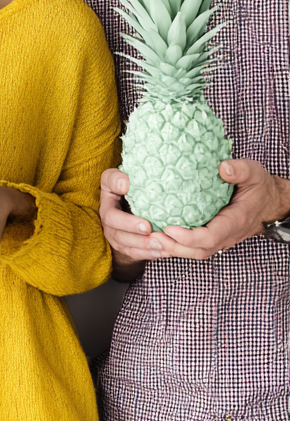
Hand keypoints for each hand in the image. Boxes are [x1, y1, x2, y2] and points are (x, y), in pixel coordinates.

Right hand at [99, 168, 168, 276]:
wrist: (126, 200)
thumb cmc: (125, 185)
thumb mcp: (117, 177)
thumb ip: (117, 178)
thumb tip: (125, 184)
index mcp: (107, 203)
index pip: (111, 214)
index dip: (127, 223)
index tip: (147, 225)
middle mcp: (107, 220)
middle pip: (117, 233)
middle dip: (137, 238)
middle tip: (157, 241)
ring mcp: (113, 234)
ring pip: (126, 245)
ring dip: (144, 247)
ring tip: (161, 247)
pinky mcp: (122, 244)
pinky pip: (133, 253)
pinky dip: (147, 254)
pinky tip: (161, 252)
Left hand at [159, 160, 289, 259]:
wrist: (269, 202)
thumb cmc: (259, 186)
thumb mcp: (254, 173)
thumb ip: (240, 170)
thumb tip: (222, 168)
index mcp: (236, 220)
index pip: (211, 236)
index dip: (189, 237)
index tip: (169, 228)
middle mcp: (227, 234)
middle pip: (199, 250)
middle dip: (174, 247)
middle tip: (151, 236)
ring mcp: (221, 238)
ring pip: (196, 252)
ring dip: (173, 249)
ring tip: (150, 238)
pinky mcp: (214, 236)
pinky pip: (196, 247)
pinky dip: (177, 246)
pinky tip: (160, 237)